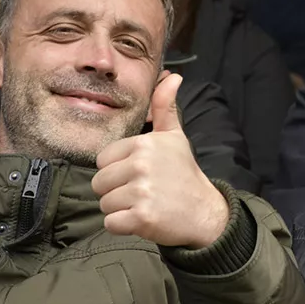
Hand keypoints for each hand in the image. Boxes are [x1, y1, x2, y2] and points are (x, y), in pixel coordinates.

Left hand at [93, 73, 229, 247]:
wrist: (205, 213)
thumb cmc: (184, 174)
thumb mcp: (175, 137)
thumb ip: (164, 107)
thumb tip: (172, 76)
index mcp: (144, 144)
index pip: (103, 160)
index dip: (117, 170)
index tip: (140, 175)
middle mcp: (141, 165)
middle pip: (99, 183)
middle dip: (116, 191)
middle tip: (142, 193)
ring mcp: (141, 192)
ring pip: (104, 204)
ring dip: (120, 210)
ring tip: (144, 205)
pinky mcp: (141, 217)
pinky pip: (111, 224)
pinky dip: (123, 227)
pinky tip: (143, 219)